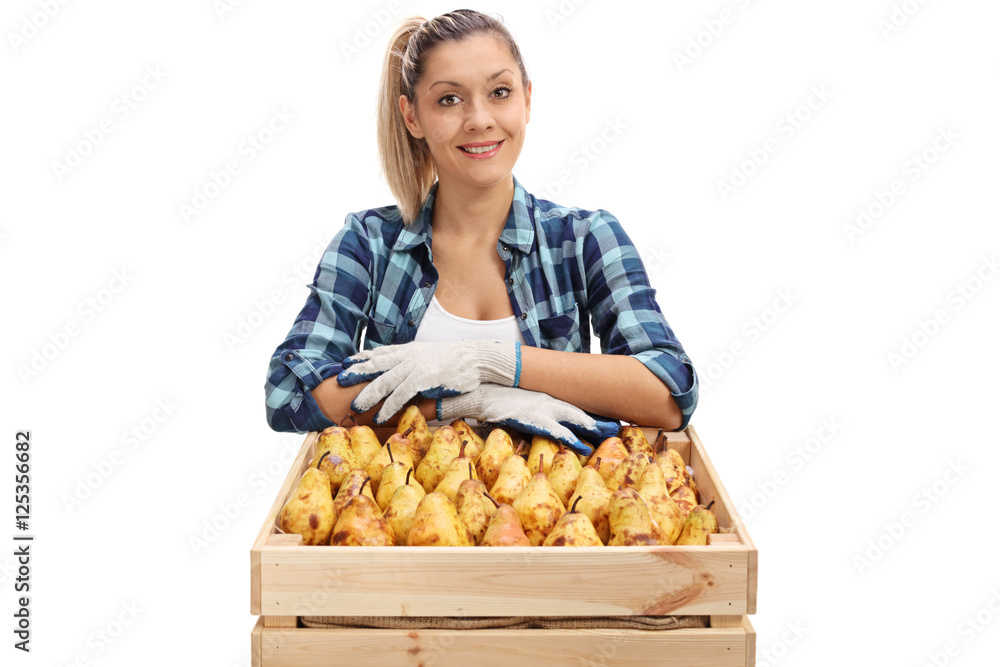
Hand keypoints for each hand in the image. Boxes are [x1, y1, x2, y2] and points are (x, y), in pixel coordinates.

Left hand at [336, 340, 520, 422]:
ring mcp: (415, 366)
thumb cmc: (457, 361)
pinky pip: (401, 394)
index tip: (347, 362)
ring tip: (355, 406)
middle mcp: (408, 356)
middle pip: (376, 364)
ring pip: (384, 380)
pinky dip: (389, 405)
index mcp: (409, 350)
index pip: (381, 352)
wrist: (476, 358)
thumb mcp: (431, 356)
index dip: (363, 357)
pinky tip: (380, 415)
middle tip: (341, 380)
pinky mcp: (424, 379)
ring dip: (368, 394)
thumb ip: (416, 362)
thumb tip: (406, 374)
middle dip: (357, 372)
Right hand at [438, 384, 619, 455]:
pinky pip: (558, 431)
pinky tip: (585, 447)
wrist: (479, 383)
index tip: (603, 419)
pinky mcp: (534, 418)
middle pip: (579, 410)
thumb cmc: (493, 391)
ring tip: (611, 434)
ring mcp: (542, 408)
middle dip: (598, 419)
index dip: (588, 413)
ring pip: (575, 419)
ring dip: (593, 428)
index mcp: (544, 396)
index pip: (571, 405)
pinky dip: (573, 439)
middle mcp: (547, 400)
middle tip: (616, 426)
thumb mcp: (514, 396)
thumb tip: (526, 410)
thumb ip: (525, 402)